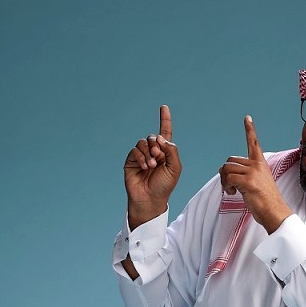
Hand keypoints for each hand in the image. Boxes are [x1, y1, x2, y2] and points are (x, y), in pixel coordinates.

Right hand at [124, 105, 181, 223]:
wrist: (150, 199)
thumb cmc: (164, 186)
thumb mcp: (175, 168)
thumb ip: (171, 150)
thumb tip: (159, 137)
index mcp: (165, 152)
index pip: (165, 132)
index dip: (164, 119)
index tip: (164, 107)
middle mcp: (153, 152)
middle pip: (152, 136)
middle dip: (155, 144)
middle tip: (157, 156)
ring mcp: (141, 156)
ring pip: (142, 142)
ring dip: (148, 153)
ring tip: (152, 166)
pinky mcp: (131, 161)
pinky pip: (134, 151)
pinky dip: (140, 157)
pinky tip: (145, 167)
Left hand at [219, 116, 292, 233]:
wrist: (274, 212)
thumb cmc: (265, 201)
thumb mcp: (258, 182)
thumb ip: (247, 173)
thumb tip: (227, 171)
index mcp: (261, 163)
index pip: (254, 143)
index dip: (250, 130)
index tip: (247, 118)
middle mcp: (257, 164)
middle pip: (230, 160)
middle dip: (225, 173)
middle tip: (229, 186)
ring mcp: (253, 172)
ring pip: (227, 169)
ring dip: (224, 181)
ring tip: (231, 190)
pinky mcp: (248, 181)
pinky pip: (228, 178)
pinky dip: (226, 186)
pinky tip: (232, 193)